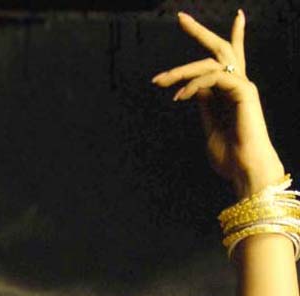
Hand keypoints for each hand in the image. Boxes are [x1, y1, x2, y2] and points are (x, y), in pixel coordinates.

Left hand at [151, 9, 285, 195]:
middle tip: (180, 18)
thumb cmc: (227, 155)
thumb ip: (202, 105)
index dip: (220, 36)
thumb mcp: (208, 125)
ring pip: (210, 63)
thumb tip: (189, 89)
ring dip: (181, 70)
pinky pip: (215, 77)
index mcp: (228, 91)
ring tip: (160, 81)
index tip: (207, 25)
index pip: (225, 58)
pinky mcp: (244, 91)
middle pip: (220, 49)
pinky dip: (194, 84)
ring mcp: (242, 86)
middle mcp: (237, 84)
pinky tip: (179, 96)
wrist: (244, 170)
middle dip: (200, 32)